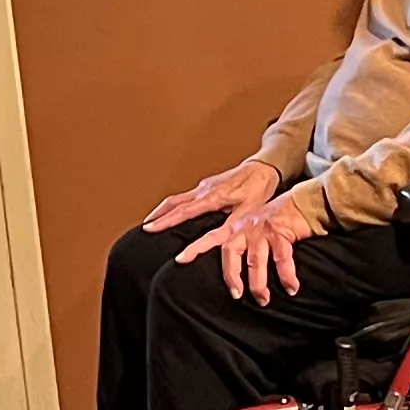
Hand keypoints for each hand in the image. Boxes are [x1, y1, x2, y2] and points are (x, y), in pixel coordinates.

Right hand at [142, 157, 280, 233]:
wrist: (264, 167)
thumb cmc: (258, 189)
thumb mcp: (248, 212)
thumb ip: (231, 227)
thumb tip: (216, 241)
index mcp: (212, 197)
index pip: (183, 212)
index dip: (166, 222)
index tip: (150, 229)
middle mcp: (204, 190)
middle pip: (174, 203)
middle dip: (157, 216)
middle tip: (144, 228)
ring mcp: (205, 186)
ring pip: (178, 198)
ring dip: (163, 210)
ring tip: (152, 220)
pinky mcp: (208, 185)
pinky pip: (185, 196)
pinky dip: (174, 205)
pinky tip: (173, 211)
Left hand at [175, 195, 309, 306]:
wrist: (302, 202)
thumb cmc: (277, 220)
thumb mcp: (254, 227)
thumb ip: (242, 242)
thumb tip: (235, 270)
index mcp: (235, 227)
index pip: (210, 238)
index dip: (194, 249)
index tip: (179, 260)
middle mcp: (245, 227)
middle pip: (231, 252)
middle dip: (231, 275)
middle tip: (236, 294)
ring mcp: (262, 230)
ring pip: (256, 261)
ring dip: (259, 283)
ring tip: (263, 300)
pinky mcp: (281, 233)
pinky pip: (283, 258)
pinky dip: (287, 276)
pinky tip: (291, 288)